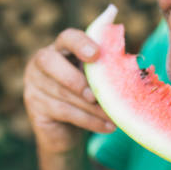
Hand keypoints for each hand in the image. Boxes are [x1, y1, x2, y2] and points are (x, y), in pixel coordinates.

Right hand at [23, 28, 114, 153]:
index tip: (96, 54)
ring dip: (90, 107)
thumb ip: (106, 70)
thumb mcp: (96, 80)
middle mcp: (41, 62)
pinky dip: (88, 120)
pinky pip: (63, 112)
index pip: (67, 38)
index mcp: (61, 48)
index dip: (80, 43)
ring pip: (61, 92)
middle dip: (76, 79)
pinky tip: (107, 127)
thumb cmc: (87, 98)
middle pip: (50, 62)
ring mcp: (34, 84)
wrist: (68, 131)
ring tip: (113, 117)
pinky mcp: (34, 106)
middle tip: (95, 96)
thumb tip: (136, 67)